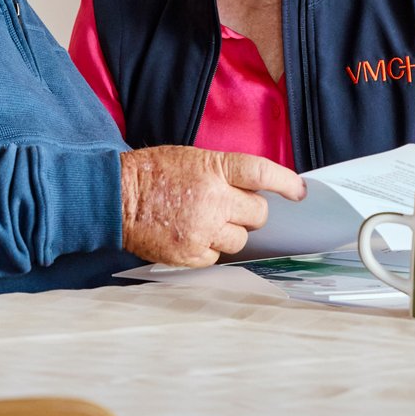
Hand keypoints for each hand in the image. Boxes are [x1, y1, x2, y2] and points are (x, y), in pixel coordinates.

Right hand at [119, 147, 305, 266]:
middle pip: (258, 213)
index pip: (262, 173)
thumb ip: (223, 172)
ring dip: (230, 232)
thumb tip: (254, 188)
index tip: (299, 191)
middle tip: (228, 207)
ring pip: (241, 239)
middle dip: (249, 211)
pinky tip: (191, 235)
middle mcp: (213, 199)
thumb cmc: (151, 174)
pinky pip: (217, 257)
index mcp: (214, 168)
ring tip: (205, 221)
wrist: (115, 197)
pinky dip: (209, 249)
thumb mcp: (191, 158)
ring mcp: (203, 229)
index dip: (286, 182)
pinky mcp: (191, 253)